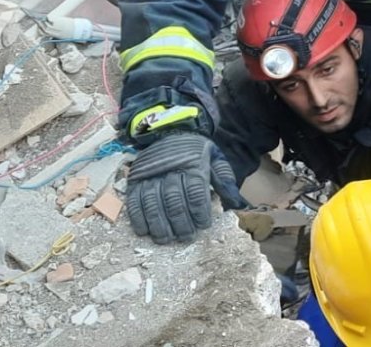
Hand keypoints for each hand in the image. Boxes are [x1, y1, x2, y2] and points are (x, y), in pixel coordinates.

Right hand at [126, 133, 247, 243]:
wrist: (169, 131)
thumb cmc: (196, 151)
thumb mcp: (215, 158)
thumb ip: (225, 180)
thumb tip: (237, 204)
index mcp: (193, 164)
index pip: (196, 192)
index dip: (199, 211)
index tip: (203, 226)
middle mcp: (170, 168)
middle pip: (174, 199)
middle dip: (180, 222)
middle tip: (186, 237)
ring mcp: (150, 173)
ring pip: (153, 202)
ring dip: (159, 224)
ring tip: (165, 239)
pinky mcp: (135, 179)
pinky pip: (134, 200)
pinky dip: (138, 217)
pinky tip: (145, 231)